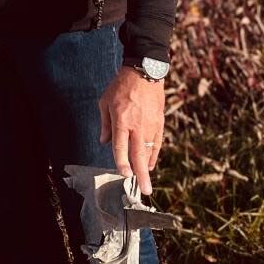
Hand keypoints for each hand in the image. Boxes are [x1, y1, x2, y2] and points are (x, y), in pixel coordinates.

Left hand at [99, 67, 164, 195]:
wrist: (144, 73)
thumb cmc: (121, 87)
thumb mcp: (105, 102)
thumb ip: (105, 124)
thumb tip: (104, 142)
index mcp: (122, 120)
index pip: (120, 147)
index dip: (121, 162)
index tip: (123, 174)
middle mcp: (137, 125)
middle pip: (138, 154)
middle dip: (141, 174)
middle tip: (145, 191)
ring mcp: (150, 125)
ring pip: (149, 151)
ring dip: (147, 167)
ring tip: (145, 181)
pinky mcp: (159, 122)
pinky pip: (157, 143)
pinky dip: (153, 155)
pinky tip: (150, 164)